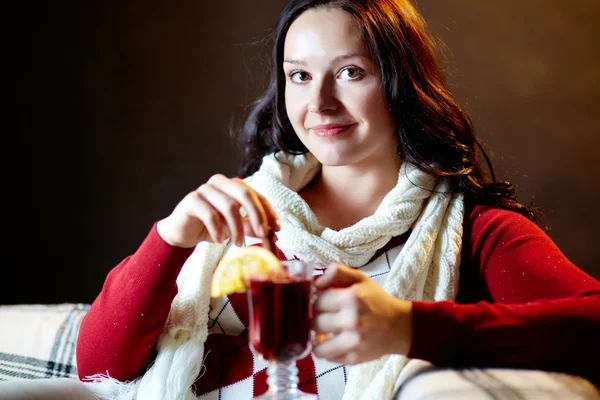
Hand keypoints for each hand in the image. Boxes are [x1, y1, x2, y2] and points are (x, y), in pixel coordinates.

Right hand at [157, 174, 278, 247]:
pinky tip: (219, 240)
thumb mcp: (234, 228)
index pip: (256, 194)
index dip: (268, 211)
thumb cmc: (210, 227)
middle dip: (256, 215)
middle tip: (262, 234)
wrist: (181, 233)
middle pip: (244, 194)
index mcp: (233, 186)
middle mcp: (220, 182)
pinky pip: (210, 214)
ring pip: (229, 205)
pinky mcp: (192, 200)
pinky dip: (218, 229)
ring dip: (236, 228)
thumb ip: (251, 226)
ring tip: (237, 243)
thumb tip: (271, 233)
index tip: (276, 228)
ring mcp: (205, 189)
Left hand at [312, 263, 411, 364]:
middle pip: (315, 323)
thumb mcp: (360, 279)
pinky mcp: (354, 358)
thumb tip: (315, 283)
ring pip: (317, 346)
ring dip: (319, 339)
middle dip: (318, 319)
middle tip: (327, 317)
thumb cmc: (377, 301)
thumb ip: (337, 272)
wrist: (400, 326)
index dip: (319, 302)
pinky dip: (328, 351)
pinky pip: (328, 358)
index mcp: (351, 298)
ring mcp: (352, 343)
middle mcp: (351, 321)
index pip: (318, 302)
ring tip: (326, 333)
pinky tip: (335, 343)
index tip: (325, 303)